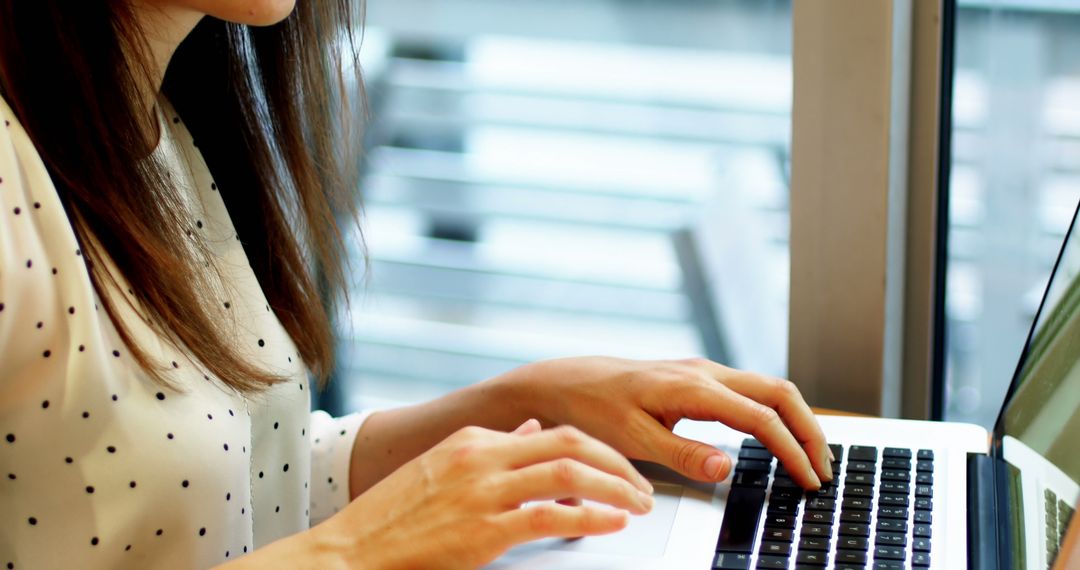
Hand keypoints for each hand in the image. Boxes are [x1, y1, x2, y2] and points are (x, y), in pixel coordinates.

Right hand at [315, 420, 654, 568]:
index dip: (595, 449)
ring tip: (639, 503)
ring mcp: (482, 492)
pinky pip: (550, 516)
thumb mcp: (443, 467)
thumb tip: (531, 431)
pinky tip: (612, 522)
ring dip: (615, 486)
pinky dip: (591, 517)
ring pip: (568, 472)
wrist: (352, 550)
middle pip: (570, 442)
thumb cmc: (394, 517)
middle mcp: (482, 456)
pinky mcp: (483, 530)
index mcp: (474, 440)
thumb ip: (492, 448)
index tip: (619, 467)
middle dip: (616, 460)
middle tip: (643, 483)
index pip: (551, 432)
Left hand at [503, 357, 832, 489]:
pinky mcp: (698, 379)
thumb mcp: (631, 437)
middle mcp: (704, 372)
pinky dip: (775, 414)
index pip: (760, 417)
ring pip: (768, 389)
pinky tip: (779, 437)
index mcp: (692, 386)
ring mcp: (703, 372)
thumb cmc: (593, 407)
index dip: (791, 450)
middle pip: (778, 393)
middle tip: (824, 470)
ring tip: (811, 458)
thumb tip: (726, 466)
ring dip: (796, 420)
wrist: (568, 381)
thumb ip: (680, 453)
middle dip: (810, 430)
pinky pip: (750, 391)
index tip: (808, 480)